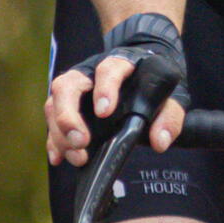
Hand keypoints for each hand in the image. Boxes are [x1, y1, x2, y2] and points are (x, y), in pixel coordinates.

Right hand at [44, 40, 188, 166]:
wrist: (144, 72)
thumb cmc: (155, 85)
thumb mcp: (171, 98)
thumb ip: (169, 118)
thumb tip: (160, 142)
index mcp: (119, 64)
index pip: (108, 70)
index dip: (104, 89)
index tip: (104, 112)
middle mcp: (90, 73)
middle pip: (67, 86)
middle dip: (68, 116)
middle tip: (81, 142)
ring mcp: (75, 89)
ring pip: (55, 103)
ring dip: (60, 132)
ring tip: (78, 156)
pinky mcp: (67, 106)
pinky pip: (52, 121)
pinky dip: (53, 141)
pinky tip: (58, 158)